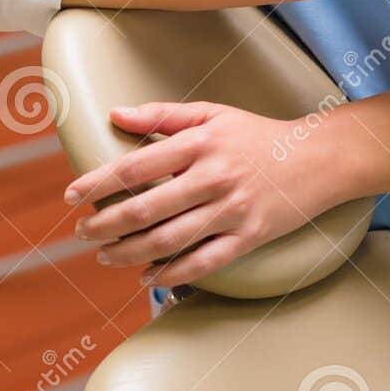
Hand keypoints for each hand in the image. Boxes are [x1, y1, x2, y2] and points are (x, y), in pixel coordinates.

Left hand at [64, 100, 345, 289]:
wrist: (317, 158)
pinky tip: (148, 276)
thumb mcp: (213, 114)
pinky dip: (171, 274)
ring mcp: (232, 209)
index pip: (138, 165)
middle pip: (146, 208)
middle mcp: (214, 176)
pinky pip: (202, 262)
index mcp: (201, 143)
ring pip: (168, 240)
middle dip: (106, 223)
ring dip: (129, 252)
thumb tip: (118, 114)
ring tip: (106, 255)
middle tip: (83, 231)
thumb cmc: (258, 135)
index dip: (99, 182)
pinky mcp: (248, 236)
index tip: (72, 194)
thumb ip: (164, 115)